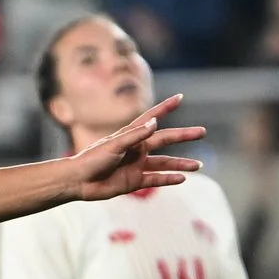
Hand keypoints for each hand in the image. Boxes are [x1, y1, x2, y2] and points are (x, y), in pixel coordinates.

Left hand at [66, 95, 207, 201]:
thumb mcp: (114, 145)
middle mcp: (137, 149)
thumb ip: (135, 135)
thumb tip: (155, 123)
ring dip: (180, 163)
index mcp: (131, 136)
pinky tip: (182, 178)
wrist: (77, 181)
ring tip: (198, 165)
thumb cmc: (91, 159)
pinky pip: (155, 180)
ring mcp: (136, 165)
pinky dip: (168, 179)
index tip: (180, 97)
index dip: (165, 107)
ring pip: (164, 163)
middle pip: (165, 140)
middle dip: (183, 136)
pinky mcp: (134, 181)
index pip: (152, 118)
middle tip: (202, 132)